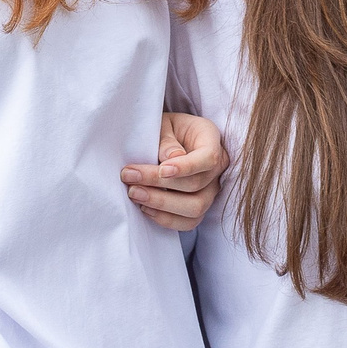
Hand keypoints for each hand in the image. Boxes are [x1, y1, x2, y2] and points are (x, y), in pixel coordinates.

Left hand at [122, 111, 226, 232]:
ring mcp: (211, 189)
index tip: (161, 169)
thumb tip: (171, 159)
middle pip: (196, 184)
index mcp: (210, 139)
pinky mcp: (200, 206)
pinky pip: (189, 222)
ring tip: (134, 193)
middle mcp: (217, 167)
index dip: (187, 167)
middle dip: (159, 184)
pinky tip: (145, 207)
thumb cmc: (164, 129)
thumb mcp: (163, 124)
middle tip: (130, 178)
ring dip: (161, 204)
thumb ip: (166, 140)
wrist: (167, 139)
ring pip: (196, 208)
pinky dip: (166, 219)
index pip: (208, 157)